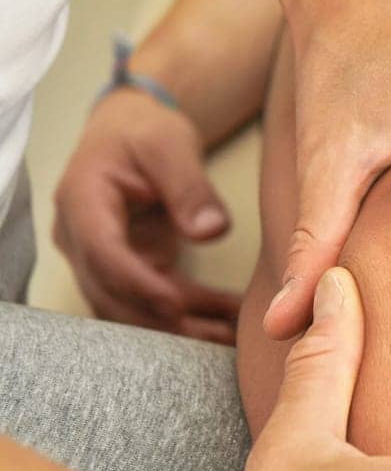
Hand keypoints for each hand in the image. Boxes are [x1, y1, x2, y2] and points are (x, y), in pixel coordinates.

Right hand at [53, 88, 240, 341]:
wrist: (131, 133)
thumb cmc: (145, 132)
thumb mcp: (169, 145)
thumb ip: (190, 187)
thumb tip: (211, 232)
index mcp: (82, 202)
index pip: (102, 253)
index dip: (137, 283)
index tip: (176, 304)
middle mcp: (80, 237)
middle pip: (112, 292)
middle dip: (163, 319)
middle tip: (216, 336)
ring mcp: (100, 259)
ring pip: (130, 308)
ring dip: (179, 327)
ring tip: (231, 337)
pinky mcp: (125, 270)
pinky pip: (151, 303)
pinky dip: (188, 316)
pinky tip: (228, 322)